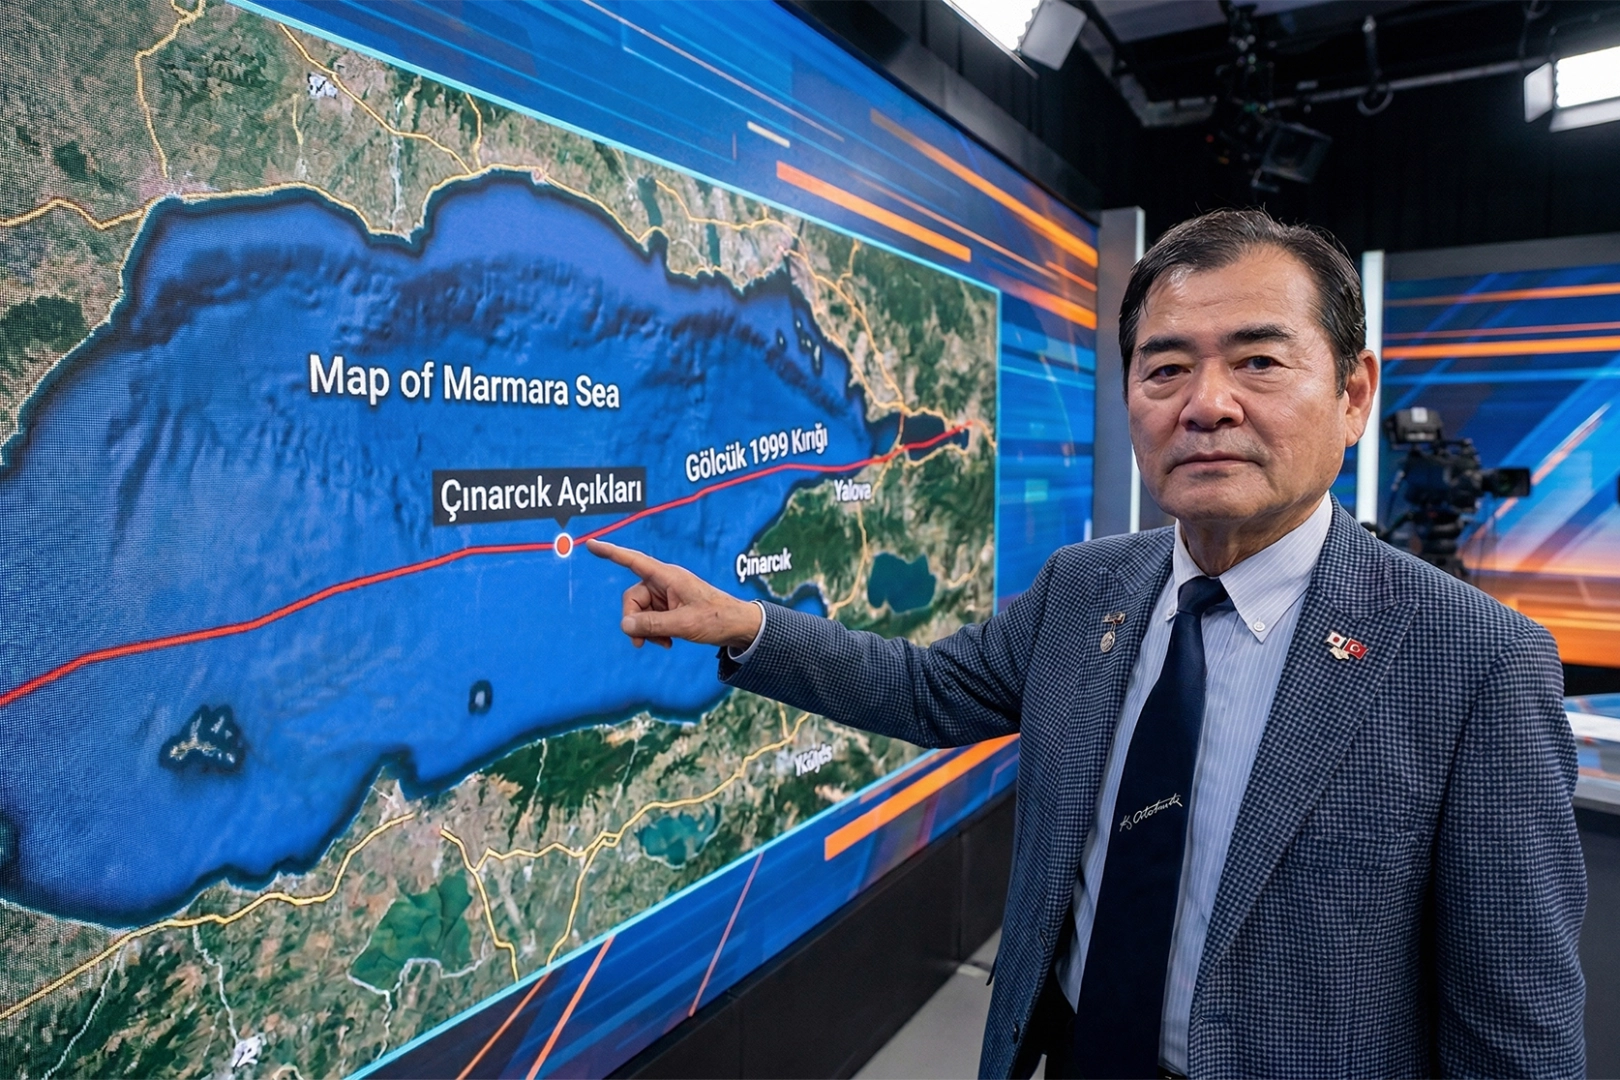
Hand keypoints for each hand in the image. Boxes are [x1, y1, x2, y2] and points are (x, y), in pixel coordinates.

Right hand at [586, 539, 763, 649]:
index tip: (591, 544)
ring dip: (647, 630)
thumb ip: (652, 625)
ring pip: (640, 611)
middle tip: (642, 643)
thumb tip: (624, 625)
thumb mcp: (683, 625)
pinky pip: (650, 618)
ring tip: (665, 643)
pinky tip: (668, 643)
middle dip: (635, 621)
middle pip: (632, 597)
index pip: (633, 561)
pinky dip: (654, 631)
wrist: (738, 626)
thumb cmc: (716, 619)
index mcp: (668, 576)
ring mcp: (666, 594)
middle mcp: (664, 582)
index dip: (610, 552)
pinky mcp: (670, 606)